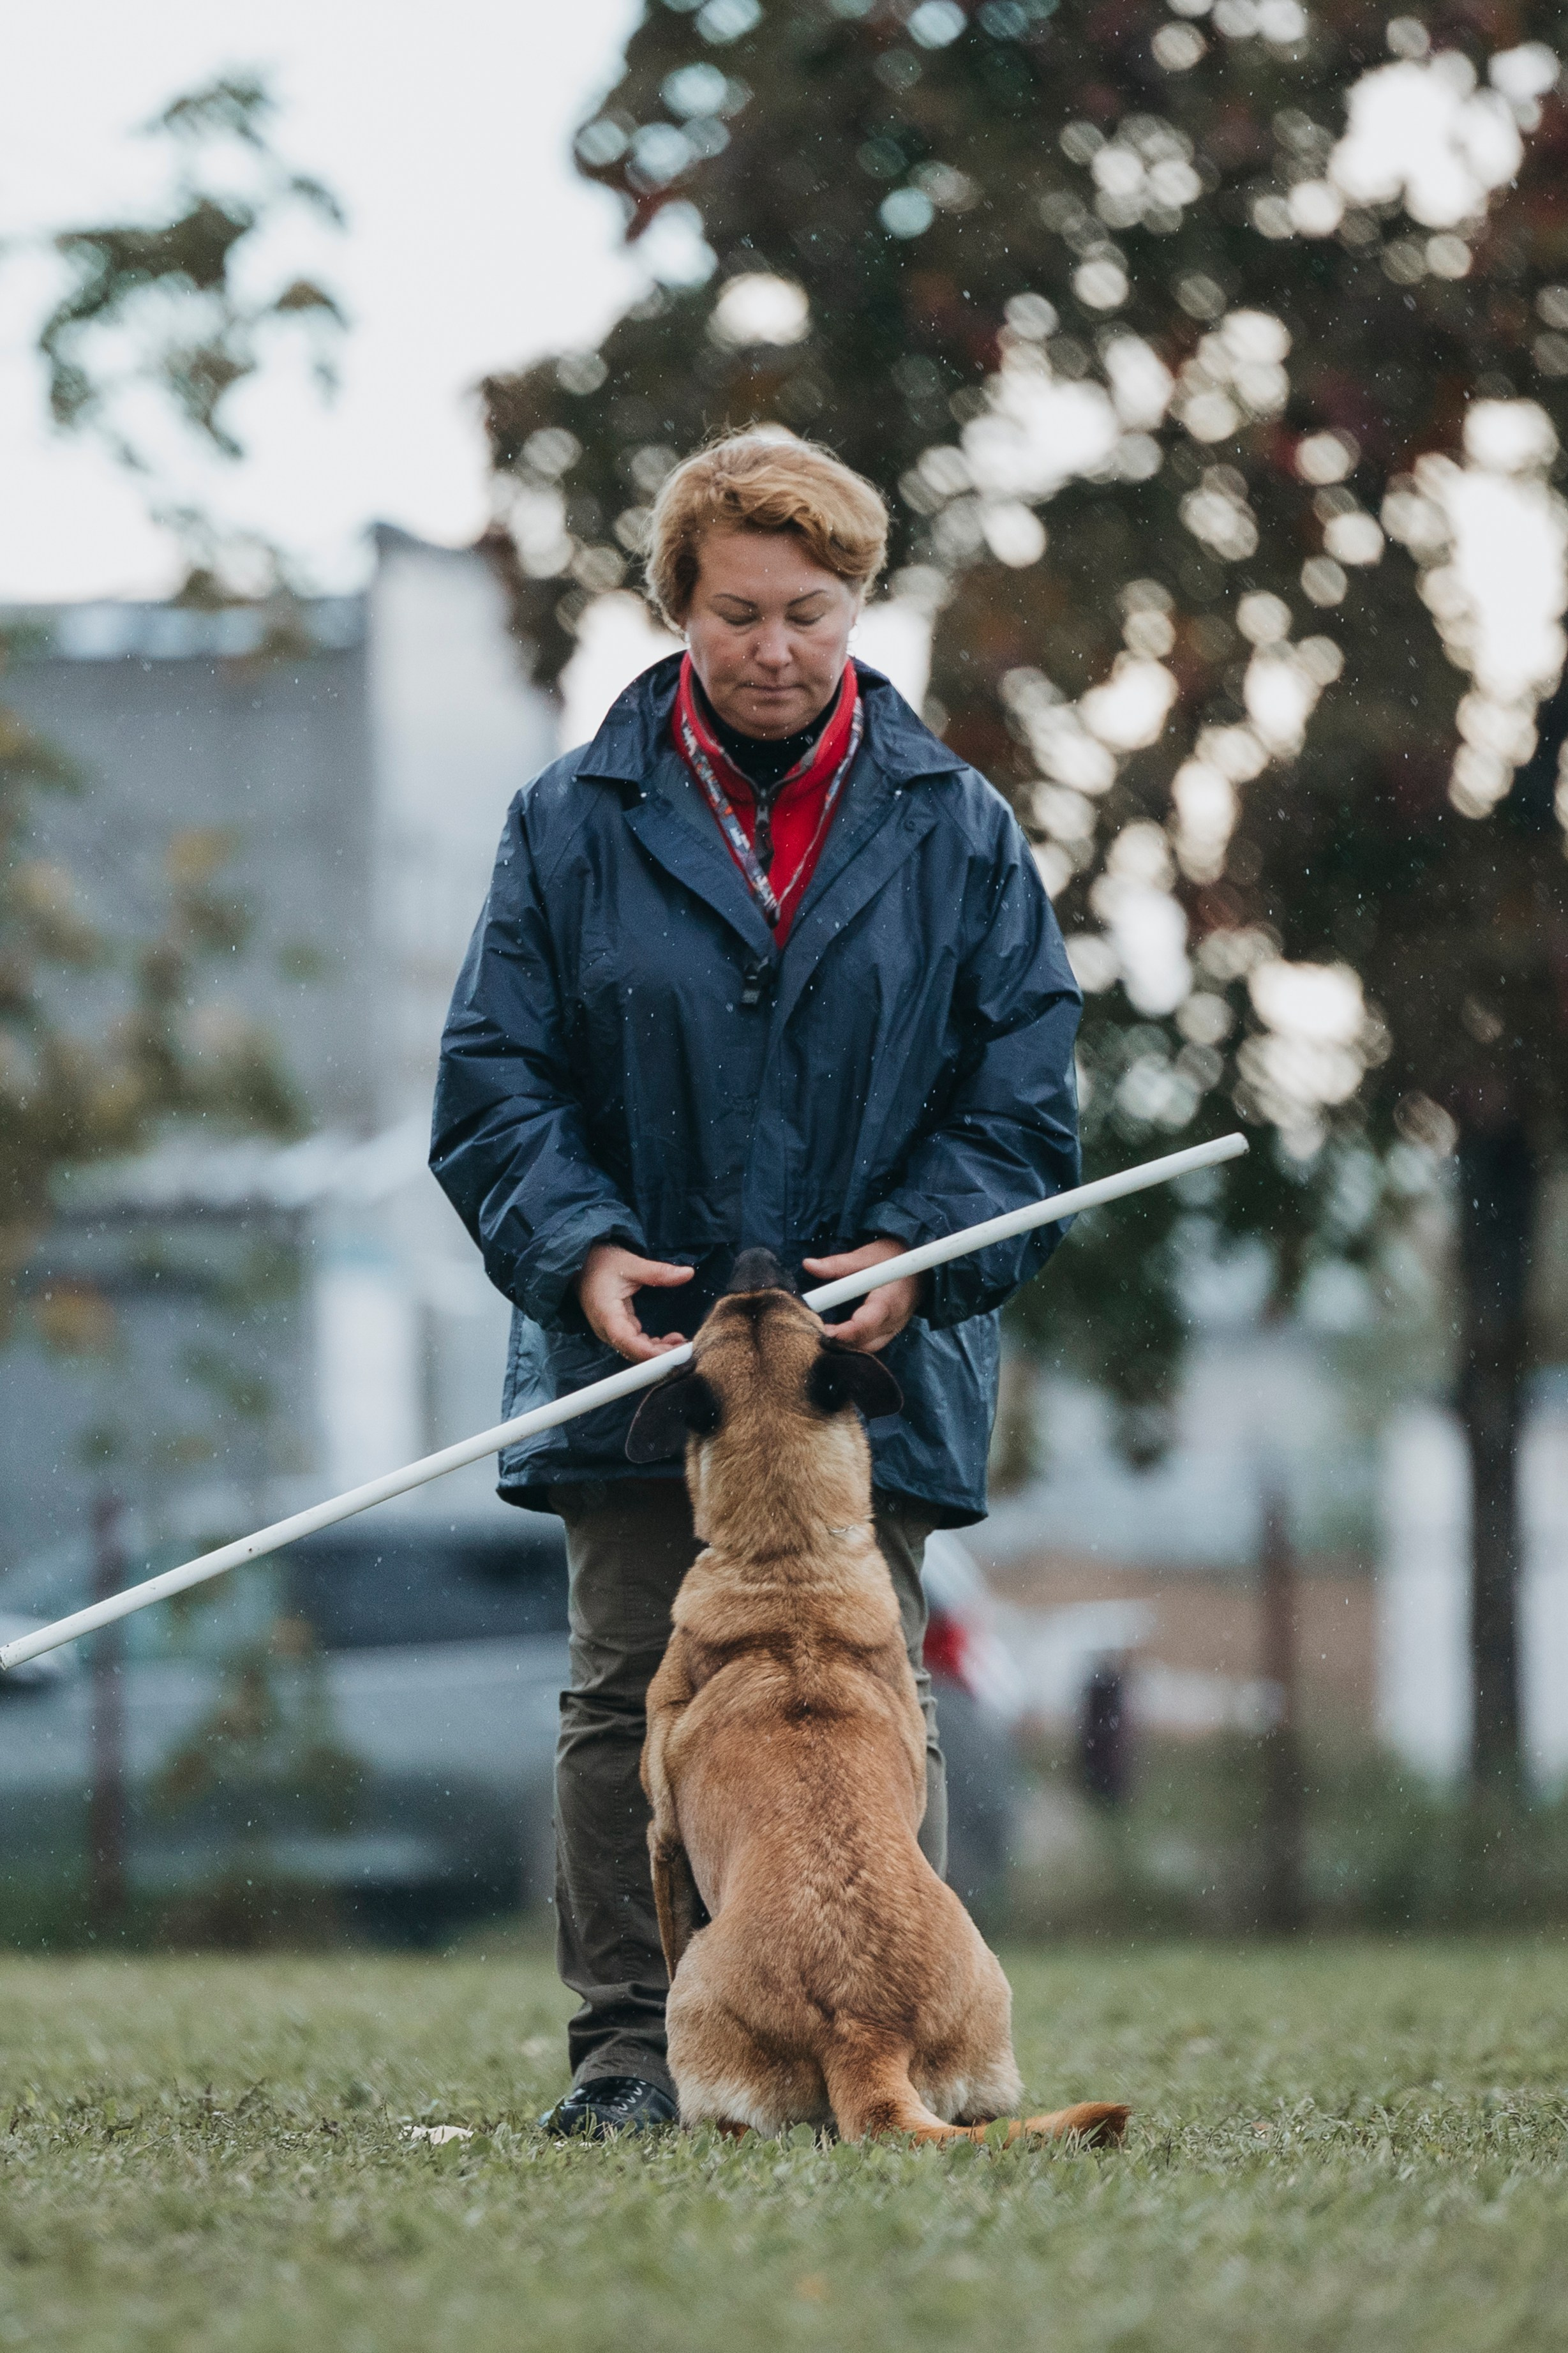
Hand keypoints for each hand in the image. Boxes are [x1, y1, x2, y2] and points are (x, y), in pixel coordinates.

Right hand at [577, 1243, 694, 1362]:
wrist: (583, 1262)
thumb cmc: (601, 1262)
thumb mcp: (631, 1264)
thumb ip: (659, 1272)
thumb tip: (688, 1273)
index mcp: (607, 1315)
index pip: (628, 1343)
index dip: (652, 1352)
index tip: (675, 1352)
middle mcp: (607, 1329)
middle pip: (633, 1352)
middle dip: (660, 1354)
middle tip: (686, 1348)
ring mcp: (611, 1330)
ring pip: (635, 1350)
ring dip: (658, 1351)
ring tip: (682, 1343)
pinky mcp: (617, 1328)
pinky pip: (635, 1343)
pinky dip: (652, 1345)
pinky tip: (670, 1341)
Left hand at [800, 1238, 920, 1353]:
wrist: (919, 1269)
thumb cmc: (892, 1260)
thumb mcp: (867, 1256)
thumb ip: (838, 1264)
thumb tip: (808, 1265)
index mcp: (888, 1302)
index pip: (866, 1324)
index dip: (843, 1332)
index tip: (820, 1330)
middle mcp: (892, 1323)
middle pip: (862, 1344)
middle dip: (837, 1343)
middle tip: (811, 1332)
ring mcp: (890, 1333)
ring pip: (864, 1349)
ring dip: (842, 1346)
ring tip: (818, 1335)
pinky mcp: (886, 1336)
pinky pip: (867, 1347)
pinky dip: (850, 1345)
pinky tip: (833, 1338)